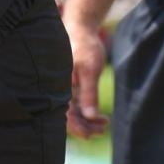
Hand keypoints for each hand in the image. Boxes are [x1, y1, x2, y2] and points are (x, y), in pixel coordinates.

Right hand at [64, 18, 109, 138]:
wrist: (82, 28)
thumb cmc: (84, 46)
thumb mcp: (89, 70)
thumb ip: (89, 93)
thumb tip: (90, 116)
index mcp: (58, 87)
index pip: (64, 115)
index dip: (77, 128)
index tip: (91, 135)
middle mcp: (58, 90)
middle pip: (69, 117)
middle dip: (85, 126)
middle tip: (103, 128)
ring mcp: (64, 88)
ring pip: (74, 112)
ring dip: (88, 121)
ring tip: (104, 124)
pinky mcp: (70, 86)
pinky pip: (77, 105)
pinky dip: (87, 111)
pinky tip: (99, 116)